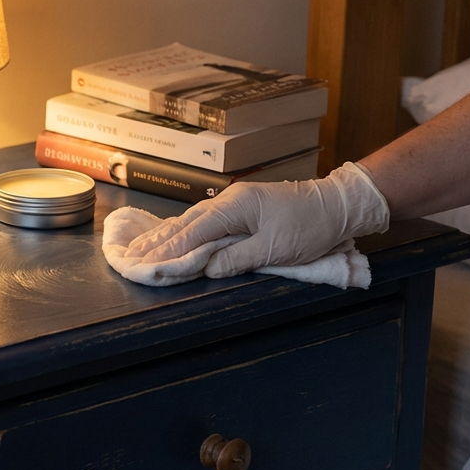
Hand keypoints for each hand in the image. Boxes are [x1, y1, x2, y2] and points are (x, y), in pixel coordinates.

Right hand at [123, 162, 390, 278]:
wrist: (338, 205)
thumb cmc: (311, 227)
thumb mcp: (276, 249)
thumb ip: (237, 258)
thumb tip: (205, 268)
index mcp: (235, 207)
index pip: (193, 232)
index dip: (167, 250)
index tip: (144, 264)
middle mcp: (229, 200)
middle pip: (186, 224)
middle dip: (159, 242)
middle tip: (131, 257)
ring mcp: (235, 202)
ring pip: (193, 221)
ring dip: (168, 236)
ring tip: (142, 248)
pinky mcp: (243, 208)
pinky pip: (206, 221)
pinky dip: (186, 231)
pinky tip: (174, 236)